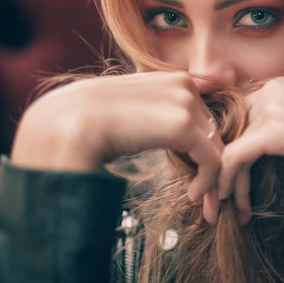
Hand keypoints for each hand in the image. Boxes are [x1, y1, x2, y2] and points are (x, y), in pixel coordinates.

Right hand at [11, 72, 223, 222]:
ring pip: (216, 148)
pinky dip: (206, 182)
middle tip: (207, 198)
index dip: (204, 146)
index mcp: (170, 78)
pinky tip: (192, 197)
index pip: (203, 114)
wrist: (68, 124)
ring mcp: (184, 102)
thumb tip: (160, 132)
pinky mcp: (183, 126)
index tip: (199, 174)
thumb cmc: (90, 123)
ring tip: (203, 204)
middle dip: (212, 167)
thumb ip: (153, 115)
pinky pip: (211, 159)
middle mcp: (183, 84)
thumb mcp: (131, 112)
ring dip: (211, 180)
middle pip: (213, 132)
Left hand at [218, 77, 283, 222]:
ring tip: (233, 207)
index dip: (232, 148)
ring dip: (228, 181)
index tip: (233, 175)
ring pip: (231, 148)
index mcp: (278, 86)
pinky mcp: (273, 131)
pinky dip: (228, 180)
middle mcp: (270, 91)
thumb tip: (264, 145)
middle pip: (233, 134)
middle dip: (226, 167)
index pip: (240, 118)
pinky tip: (232, 199)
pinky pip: (235, 157)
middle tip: (227, 196)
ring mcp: (271, 109)